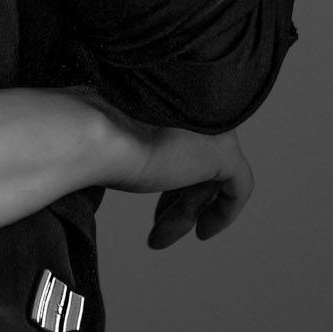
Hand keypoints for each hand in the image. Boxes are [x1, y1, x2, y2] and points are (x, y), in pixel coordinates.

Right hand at [95, 103, 254, 248]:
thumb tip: (130, 151)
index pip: (186, 139)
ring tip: (160, 237)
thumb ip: (140, 136)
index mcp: (176, 94)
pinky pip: (237, 187)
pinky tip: (204, 231)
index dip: (172, 174)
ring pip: (209, 176)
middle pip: (198, 159)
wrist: (95, 133)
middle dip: (177, 198)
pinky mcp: (224, 151)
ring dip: (184, 210)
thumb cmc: (95, 132)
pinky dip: (223, 213)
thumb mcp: (122, 133)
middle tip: (156, 226)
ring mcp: (215, 125)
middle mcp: (200, 104)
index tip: (158, 199)